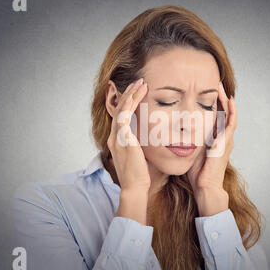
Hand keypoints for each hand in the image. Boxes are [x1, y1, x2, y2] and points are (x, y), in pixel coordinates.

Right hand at [107, 78, 149, 223]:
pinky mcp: (122, 139)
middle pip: (119, 108)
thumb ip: (142, 144)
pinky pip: (123, 116)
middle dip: (130, 94)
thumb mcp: (140, 155)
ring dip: (131, 95)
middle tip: (140, 82)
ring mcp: (117, 137)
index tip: (139, 92)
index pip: (121, 115)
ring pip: (121, 109)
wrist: (135, 186)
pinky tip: (136, 95)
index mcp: (118, 140)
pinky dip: (129, 104)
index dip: (129, 102)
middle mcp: (115, 137)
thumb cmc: (141, 174)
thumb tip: (154, 137)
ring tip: (141, 84)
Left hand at [187, 81, 236, 216]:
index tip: (201, 90)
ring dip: (225, 99)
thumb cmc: (197, 172)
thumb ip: (186, 139)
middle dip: (218, 97)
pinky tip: (230, 100)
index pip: (213, 115)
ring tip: (220, 85)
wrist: (205, 186)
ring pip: (228, 113)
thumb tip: (170, 129)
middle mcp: (222, 136)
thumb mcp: (191, 150)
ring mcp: (226, 138)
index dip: (209, 103)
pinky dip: (232, 110)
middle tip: (213, 82)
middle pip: (222, 111)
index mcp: (213, 137)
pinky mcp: (227, 142)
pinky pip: (232, 122)